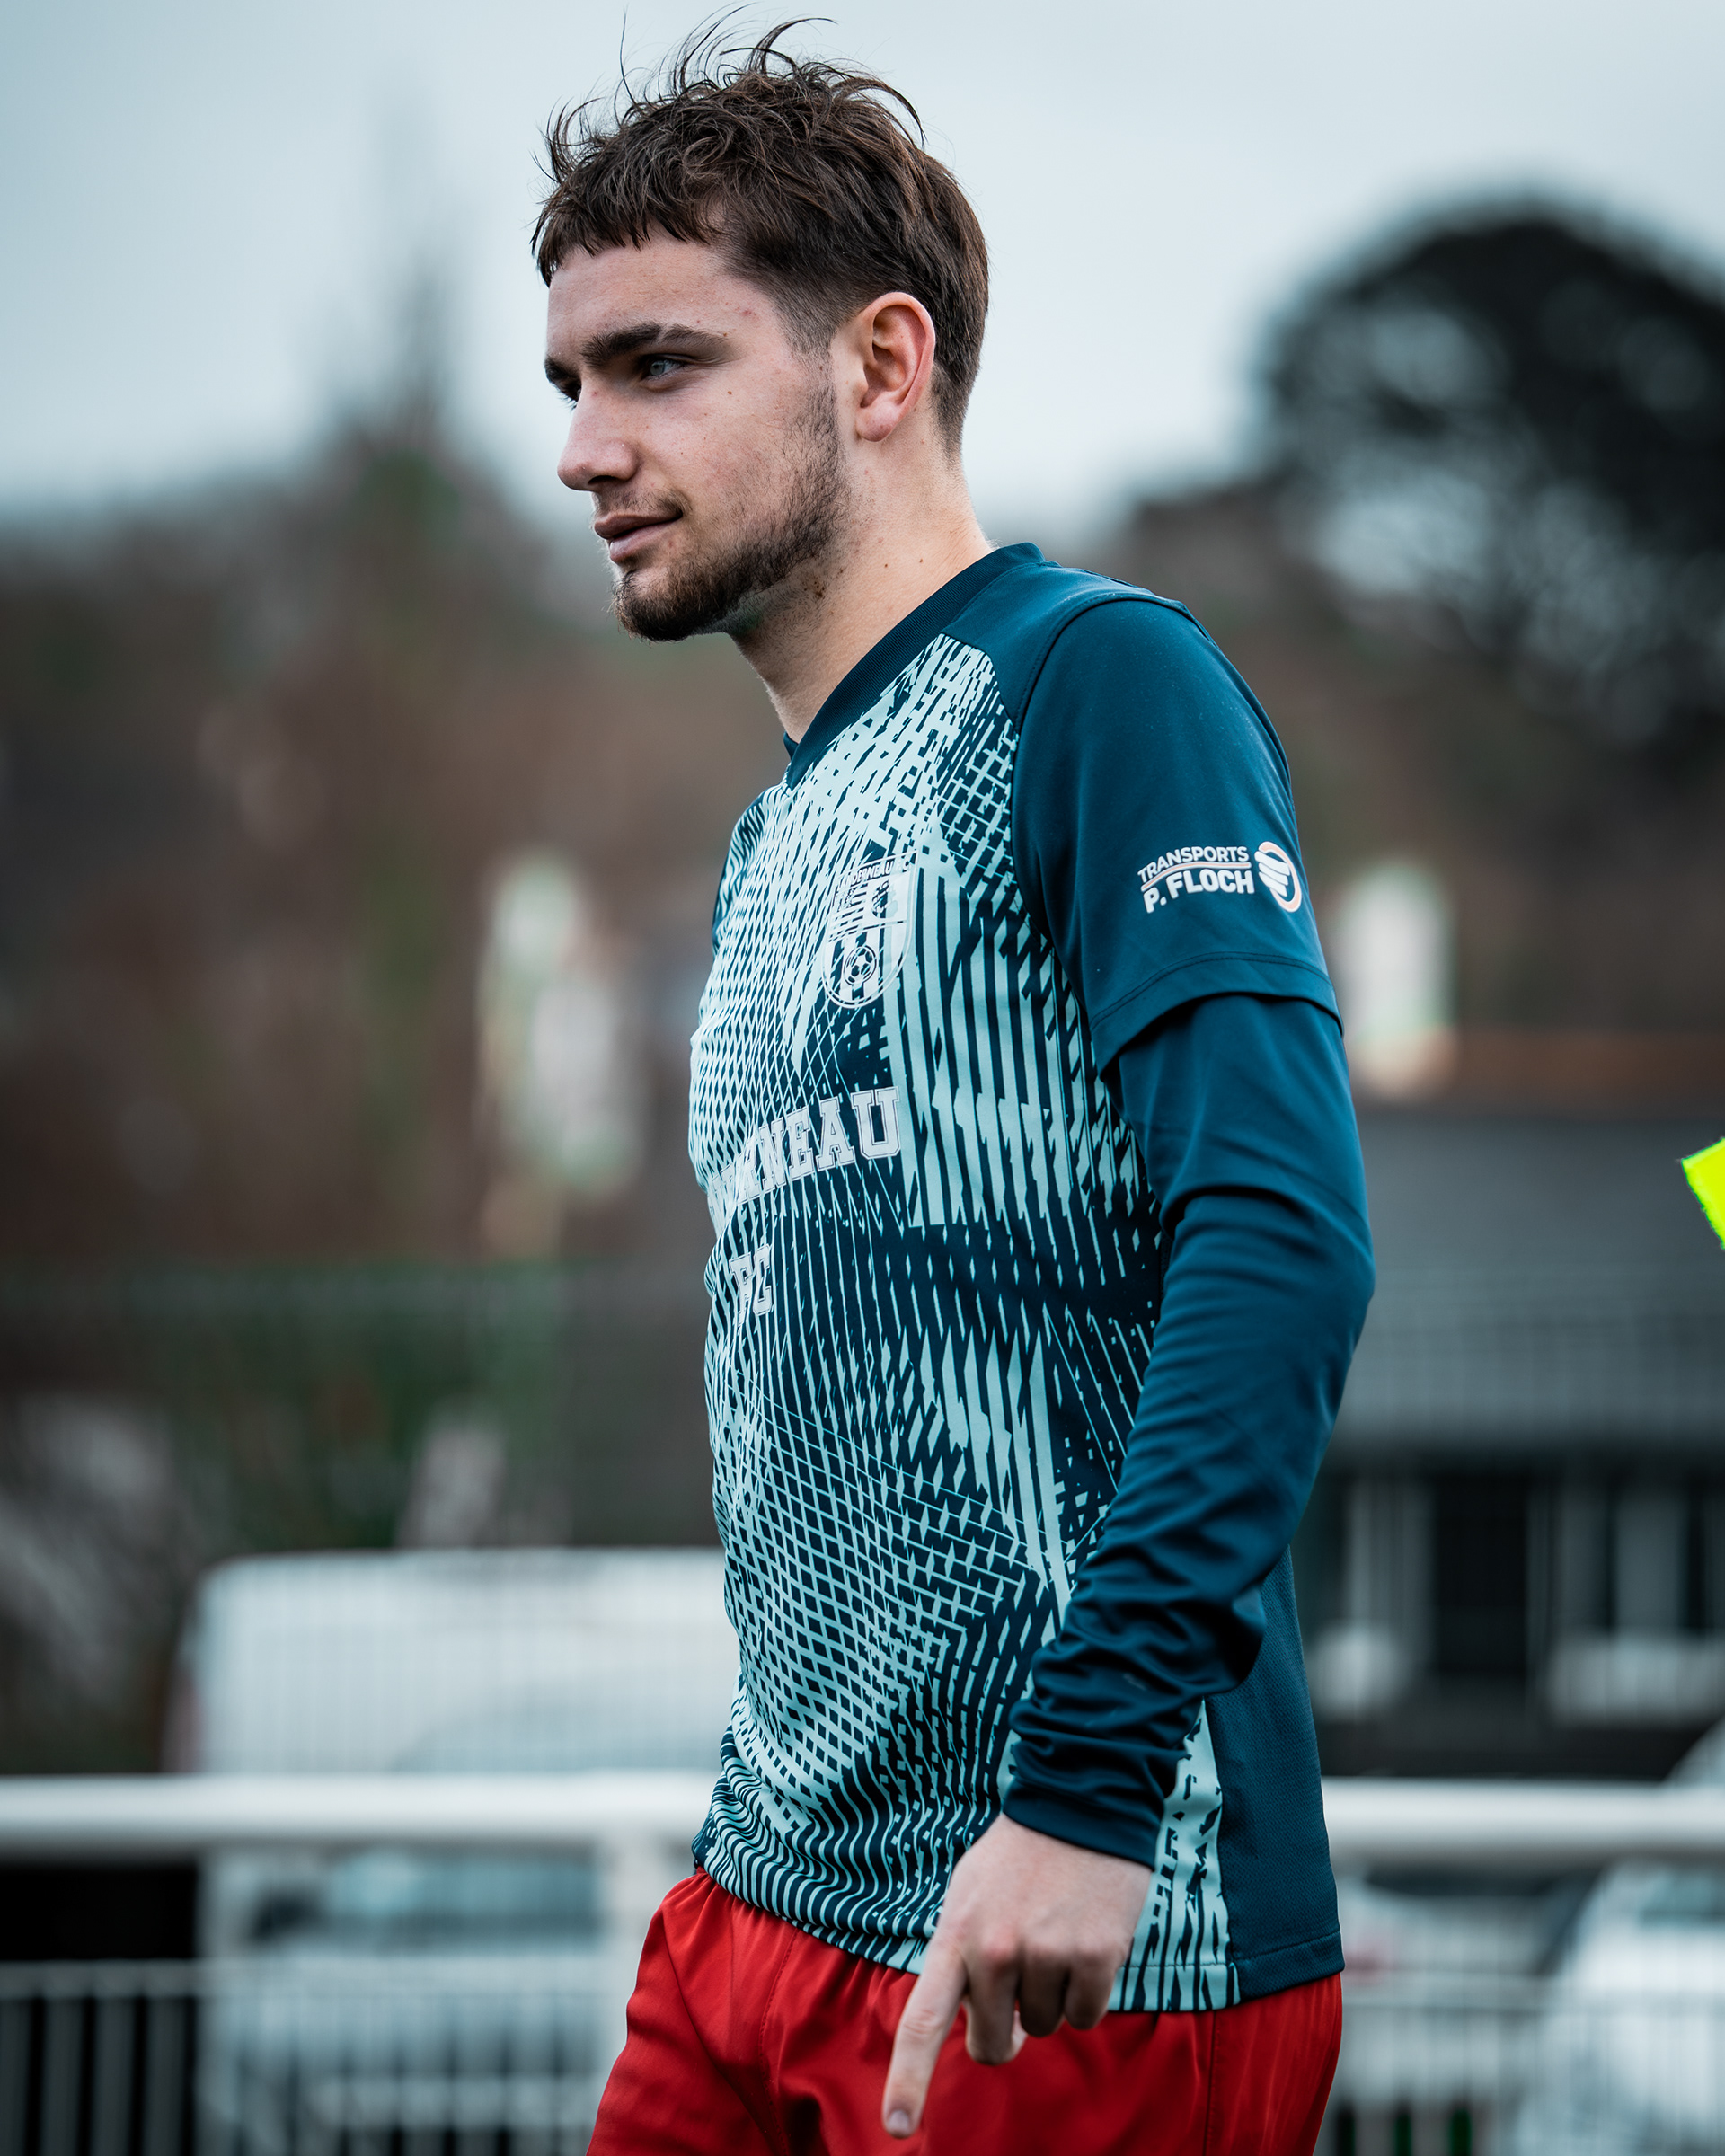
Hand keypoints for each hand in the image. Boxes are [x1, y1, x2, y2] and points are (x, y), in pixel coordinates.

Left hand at [880, 1814, 1150, 2137]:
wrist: (1079, 1800)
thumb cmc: (1018, 1855)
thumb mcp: (968, 1894)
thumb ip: (960, 1956)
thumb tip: (978, 2024)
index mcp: (955, 1935)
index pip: (921, 2021)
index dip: (907, 2081)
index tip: (896, 2130)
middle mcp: (995, 1951)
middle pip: (990, 2043)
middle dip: (1003, 2030)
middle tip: (1018, 1978)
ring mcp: (1045, 1955)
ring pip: (1043, 2027)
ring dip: (1050, 1995)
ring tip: (1053, 1932)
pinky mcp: (1095, 1957)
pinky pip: (1086, 2016)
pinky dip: (1088, 1991)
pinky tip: (1085, 1938)